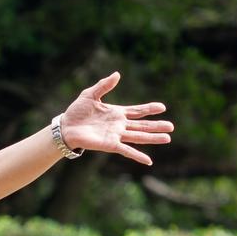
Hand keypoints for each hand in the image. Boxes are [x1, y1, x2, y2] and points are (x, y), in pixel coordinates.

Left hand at [58, 72, 172, 164]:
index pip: (137, 110)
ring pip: (138, 137)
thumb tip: (117, 74)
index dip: (149, 109)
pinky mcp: (110, 145)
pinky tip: (149, 161)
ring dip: (153, 138)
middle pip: (142, 125)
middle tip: (172, 127)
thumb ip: (104, 85)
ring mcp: (116, 135)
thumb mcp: (90, 94)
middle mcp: (119, 125)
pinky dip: (137, 156)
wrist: (65, 127)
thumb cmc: (76, 111)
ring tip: (167, 138)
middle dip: (157, 126)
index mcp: (116, 113)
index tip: (162, 107)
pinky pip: (126, 150)